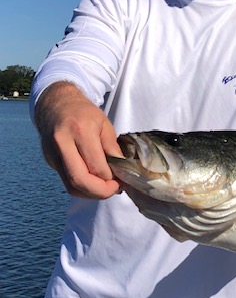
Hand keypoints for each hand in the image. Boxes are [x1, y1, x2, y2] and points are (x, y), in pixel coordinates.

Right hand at [35, 82, 122, 199]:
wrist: (56, 104)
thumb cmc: (84, 113)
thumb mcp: (105, 124)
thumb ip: (112, 148)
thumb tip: (123, 170)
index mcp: (80, 131)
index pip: (96, 166)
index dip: (111, 179)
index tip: (122, 180)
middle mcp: (62, 144)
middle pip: (79, 180)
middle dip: (100, 192)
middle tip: (115, 189)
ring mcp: (53, 154)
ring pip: (70, 185)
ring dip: (91, 193)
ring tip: (106, 188)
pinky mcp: (50, 161)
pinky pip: (66, 181)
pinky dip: (82, 187)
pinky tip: (94, 183)